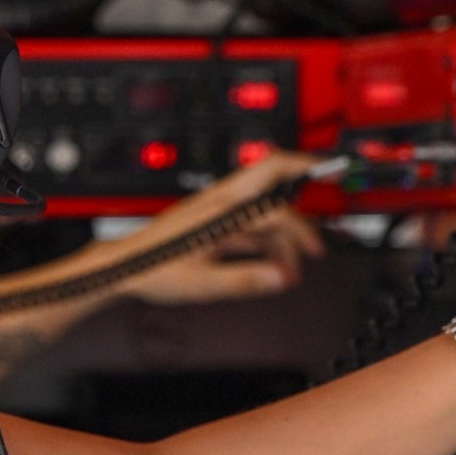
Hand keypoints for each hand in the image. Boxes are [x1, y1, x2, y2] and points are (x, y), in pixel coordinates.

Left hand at [103, 150, 325, 304]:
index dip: (301, 230)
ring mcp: (214, 209)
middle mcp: (219, 201)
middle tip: (334, 175)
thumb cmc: (151, 269)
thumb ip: (243, 280)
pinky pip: (247, 220)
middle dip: (305, 172)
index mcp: (219, 211)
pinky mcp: (209, 220)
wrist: (122, 268)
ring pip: (261, 204)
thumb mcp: (200, 283)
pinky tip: (271, 260)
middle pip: (270, 171)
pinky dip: (264, 236)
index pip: (274, 210)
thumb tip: (281, 279)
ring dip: (283, 228)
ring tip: (294, 263)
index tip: (315, 250)